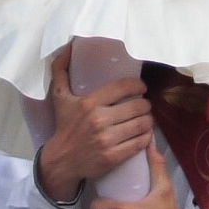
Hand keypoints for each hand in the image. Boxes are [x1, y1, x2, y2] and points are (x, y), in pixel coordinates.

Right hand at [36, 47, 153, 202]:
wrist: (62, 161)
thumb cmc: (64, 126)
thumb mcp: (60, 97)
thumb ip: (61, 70)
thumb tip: (68, 47)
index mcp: (89, 103)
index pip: (123, 87)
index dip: (138, 85)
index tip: (141, 87)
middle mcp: (99, 120)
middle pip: (137, 106)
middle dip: (145, 104)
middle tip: (144, 105)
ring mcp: (107, 140)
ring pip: (141, 124)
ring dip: (148, 120)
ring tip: (146, 118)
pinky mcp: (113, 157)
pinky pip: (139, 143)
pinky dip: (146, 137)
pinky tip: (145, 133)